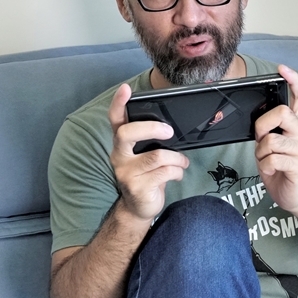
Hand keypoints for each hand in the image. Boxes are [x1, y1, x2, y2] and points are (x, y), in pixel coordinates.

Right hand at [108, 84, 188, 222]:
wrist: (139, 208)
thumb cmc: (146, 175)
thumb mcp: (145, 155)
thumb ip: (151, 140)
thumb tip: (171, 125)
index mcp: (121, 144)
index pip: (115, 120)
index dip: (118, 103)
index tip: (126, 89)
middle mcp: (119, 156)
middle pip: (128, 133)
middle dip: (152, 129)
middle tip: (169, 132)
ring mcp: (127, 173)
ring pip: (157, 156)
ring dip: (177, 158)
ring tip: (182, 162)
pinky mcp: (138, 187)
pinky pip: (166, 172)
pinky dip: (178, 171)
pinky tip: (177, 174)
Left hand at [254, 65, 297, 213]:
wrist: (293, 196)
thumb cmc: (280, 170)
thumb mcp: (270, 146)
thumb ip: (268, 131)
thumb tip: (258, 121)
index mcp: (296, 127)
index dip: (293, 81)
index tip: (282, 69)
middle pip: (282, 113)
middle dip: (262, 125)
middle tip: (260, 140)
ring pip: (272, 140)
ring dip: (261, 154)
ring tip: (267, 162)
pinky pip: (273, 159)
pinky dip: (266, 167)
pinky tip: (272, 171)